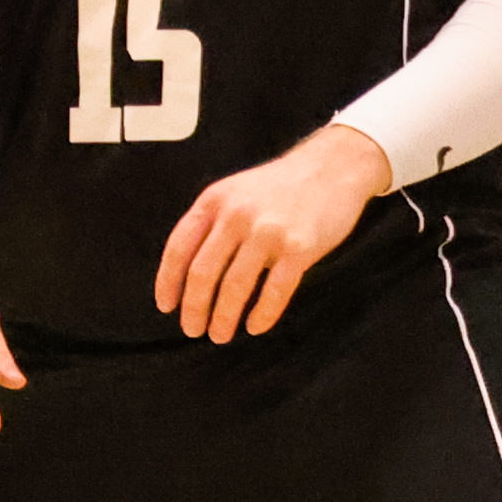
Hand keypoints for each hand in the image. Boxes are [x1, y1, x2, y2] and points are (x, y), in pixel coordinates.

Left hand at [154, 122, 389, 340]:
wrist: (335, 166)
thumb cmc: (284, 185)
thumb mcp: (237, 191)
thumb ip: (213, 222)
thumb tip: (191, 271)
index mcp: (215, 201)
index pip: (179, 249)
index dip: (168, 282)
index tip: (167, 307)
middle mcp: (237, 216)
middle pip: (203, 273)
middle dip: (194, 308)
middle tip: (193, 330)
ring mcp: (269, 232)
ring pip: (235, 286)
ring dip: (223, 318)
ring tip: (220, 335)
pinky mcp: (300, 247)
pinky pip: (275, 290)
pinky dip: (263, 314)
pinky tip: (256, 327)